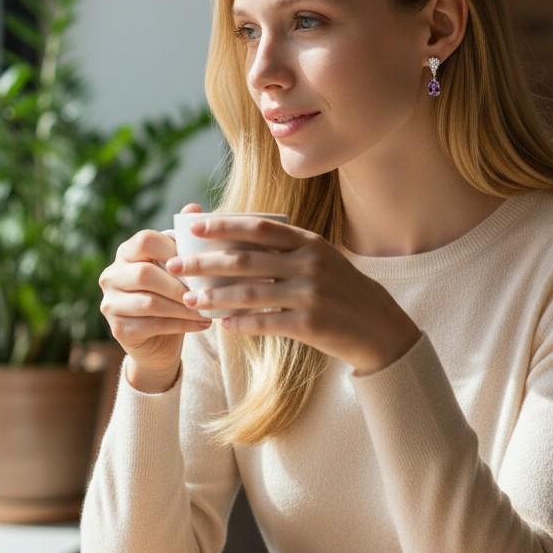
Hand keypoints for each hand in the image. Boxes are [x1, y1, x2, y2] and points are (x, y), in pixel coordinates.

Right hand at [98, 202, 212, 390]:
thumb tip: (194, 207)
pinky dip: (181, 324)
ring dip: (183, 308)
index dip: (174, 250)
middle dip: (180, 285)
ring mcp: (110, 303)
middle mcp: (111, 275)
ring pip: (149, 302)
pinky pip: (151, 325)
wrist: (161, 340)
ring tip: (209, 310)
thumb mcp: (179, 267)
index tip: (199, 262)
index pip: (145, 239)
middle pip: (145, 274)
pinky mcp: (118, 329)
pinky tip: (202, 324)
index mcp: (126, 252)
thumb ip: (183, 240)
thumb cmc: (173, 295)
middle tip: (207, 292)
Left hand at [165, 215, 421, 374]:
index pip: (258, 227)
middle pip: (245, 260)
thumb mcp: (319, 260)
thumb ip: (284, 251)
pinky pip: (265, 322)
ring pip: (249, 293)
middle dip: (204, 263)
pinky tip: (222, 324)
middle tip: (175, 266)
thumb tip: (233, 247)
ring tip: (190, 300)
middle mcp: (309, 263)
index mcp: (309, 242)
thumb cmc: (339, 291)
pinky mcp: (310, 324)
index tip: (192, 227)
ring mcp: (311, 294)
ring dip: (214, 297)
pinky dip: (240, 323)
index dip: (223, 225)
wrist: (378, 327)